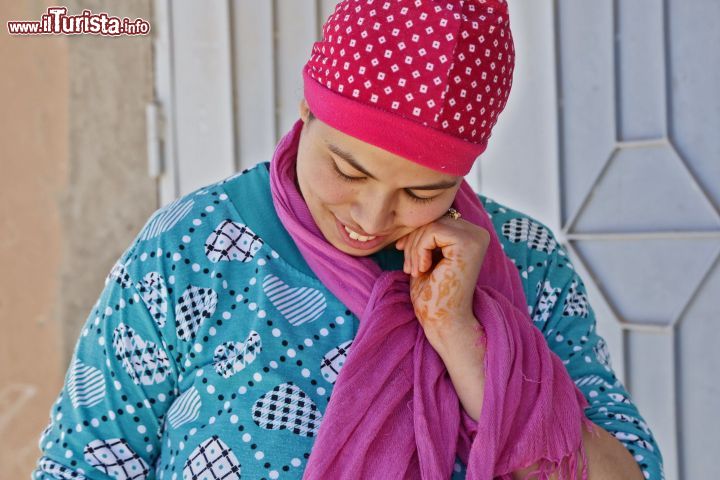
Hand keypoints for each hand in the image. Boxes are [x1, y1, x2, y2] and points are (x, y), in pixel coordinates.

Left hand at [395, 213, 489, 345]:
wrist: (443, 321)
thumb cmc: (434, 294)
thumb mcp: (427, 257)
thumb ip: (427, 235)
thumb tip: (412, 214)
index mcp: (471, 236)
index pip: (437, 219)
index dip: (416, 235)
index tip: (404, 254)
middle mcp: (478, 233)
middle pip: (434, 219)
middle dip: (414, 242)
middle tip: (409, 268)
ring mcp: (476, 237)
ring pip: (431, 224)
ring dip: (414, 248)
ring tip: (414, 271)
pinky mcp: (468, 243)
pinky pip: (432, 231)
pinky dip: (419, 250)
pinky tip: (423, 270)